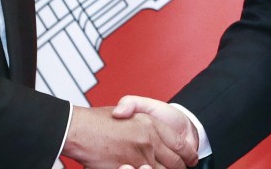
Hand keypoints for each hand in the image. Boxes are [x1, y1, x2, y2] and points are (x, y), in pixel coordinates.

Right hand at [61, 105, 195, 168]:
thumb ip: (140, 113)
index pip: (178, 143)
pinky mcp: (128, 167)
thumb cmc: (99, 120)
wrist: (79, 130)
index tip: (191, 157)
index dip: (187, 152)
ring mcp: (140, 157)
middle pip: (174, 161)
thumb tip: (152, 126)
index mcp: (150, 124)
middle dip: (180, 167)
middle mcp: (148, 141)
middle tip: (183, 167)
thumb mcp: (125, 109)